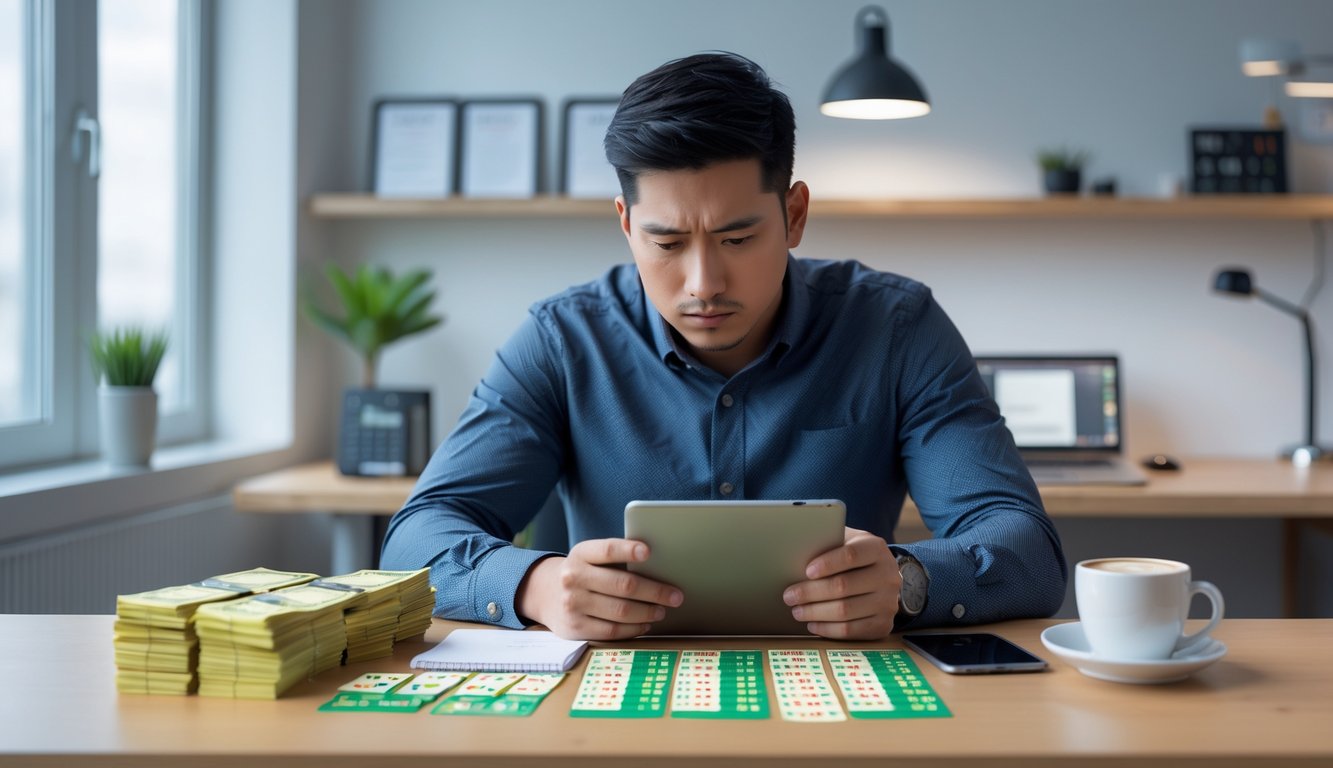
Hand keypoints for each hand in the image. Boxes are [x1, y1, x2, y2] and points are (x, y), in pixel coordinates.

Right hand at [516, 538, 683, 640]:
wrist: (545, 593)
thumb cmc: (584, 572)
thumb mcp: (591, 558)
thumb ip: (616, 560)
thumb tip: (660, 567)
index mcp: (581, 553)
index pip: (607, 549)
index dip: (628, 550)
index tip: (649, 552)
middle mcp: (573, 577)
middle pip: (623, 585)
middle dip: (655, 591)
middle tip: (676, 596)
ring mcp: (572, 604)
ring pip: (621, 611)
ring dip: (648, 612)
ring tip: (663, 611)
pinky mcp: (575, 627)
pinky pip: (612, 631)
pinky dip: (634, 629)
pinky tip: (646, 624)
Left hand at [782, 527, 899, 639]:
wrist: (881, 577)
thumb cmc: (854, 557)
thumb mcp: (845, 542)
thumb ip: (827, 544)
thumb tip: (796, 554)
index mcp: (876, 549)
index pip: (851, 555)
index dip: (827, 563)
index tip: (806, 571)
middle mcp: (888, 576)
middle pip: (843, 586)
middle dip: (811, 592)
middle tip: (789, 596)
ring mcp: (888, 602)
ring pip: (845, 611)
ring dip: (815, 612)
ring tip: (797, 611)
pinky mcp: (883, 624)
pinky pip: (851, 631)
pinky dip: (827, 629)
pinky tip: (812, 624)